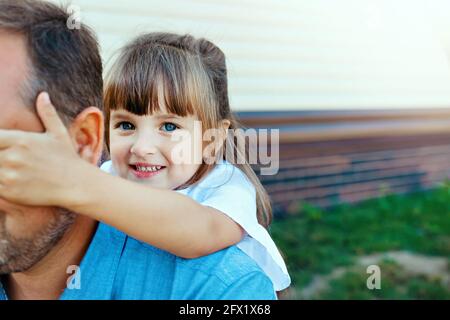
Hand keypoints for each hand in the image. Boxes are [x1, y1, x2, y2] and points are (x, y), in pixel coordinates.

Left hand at [0, 92, 86, 206]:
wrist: (76, 185)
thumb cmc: (67, 158)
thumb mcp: (58, 134)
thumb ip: (47, 114)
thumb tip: (43, 95)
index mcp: (21, 140)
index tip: (2, 145)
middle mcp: (13, 156)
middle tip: (5, 156)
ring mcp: (10, 175)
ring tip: (7, 167)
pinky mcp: (10, 191)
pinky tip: (10, 180)